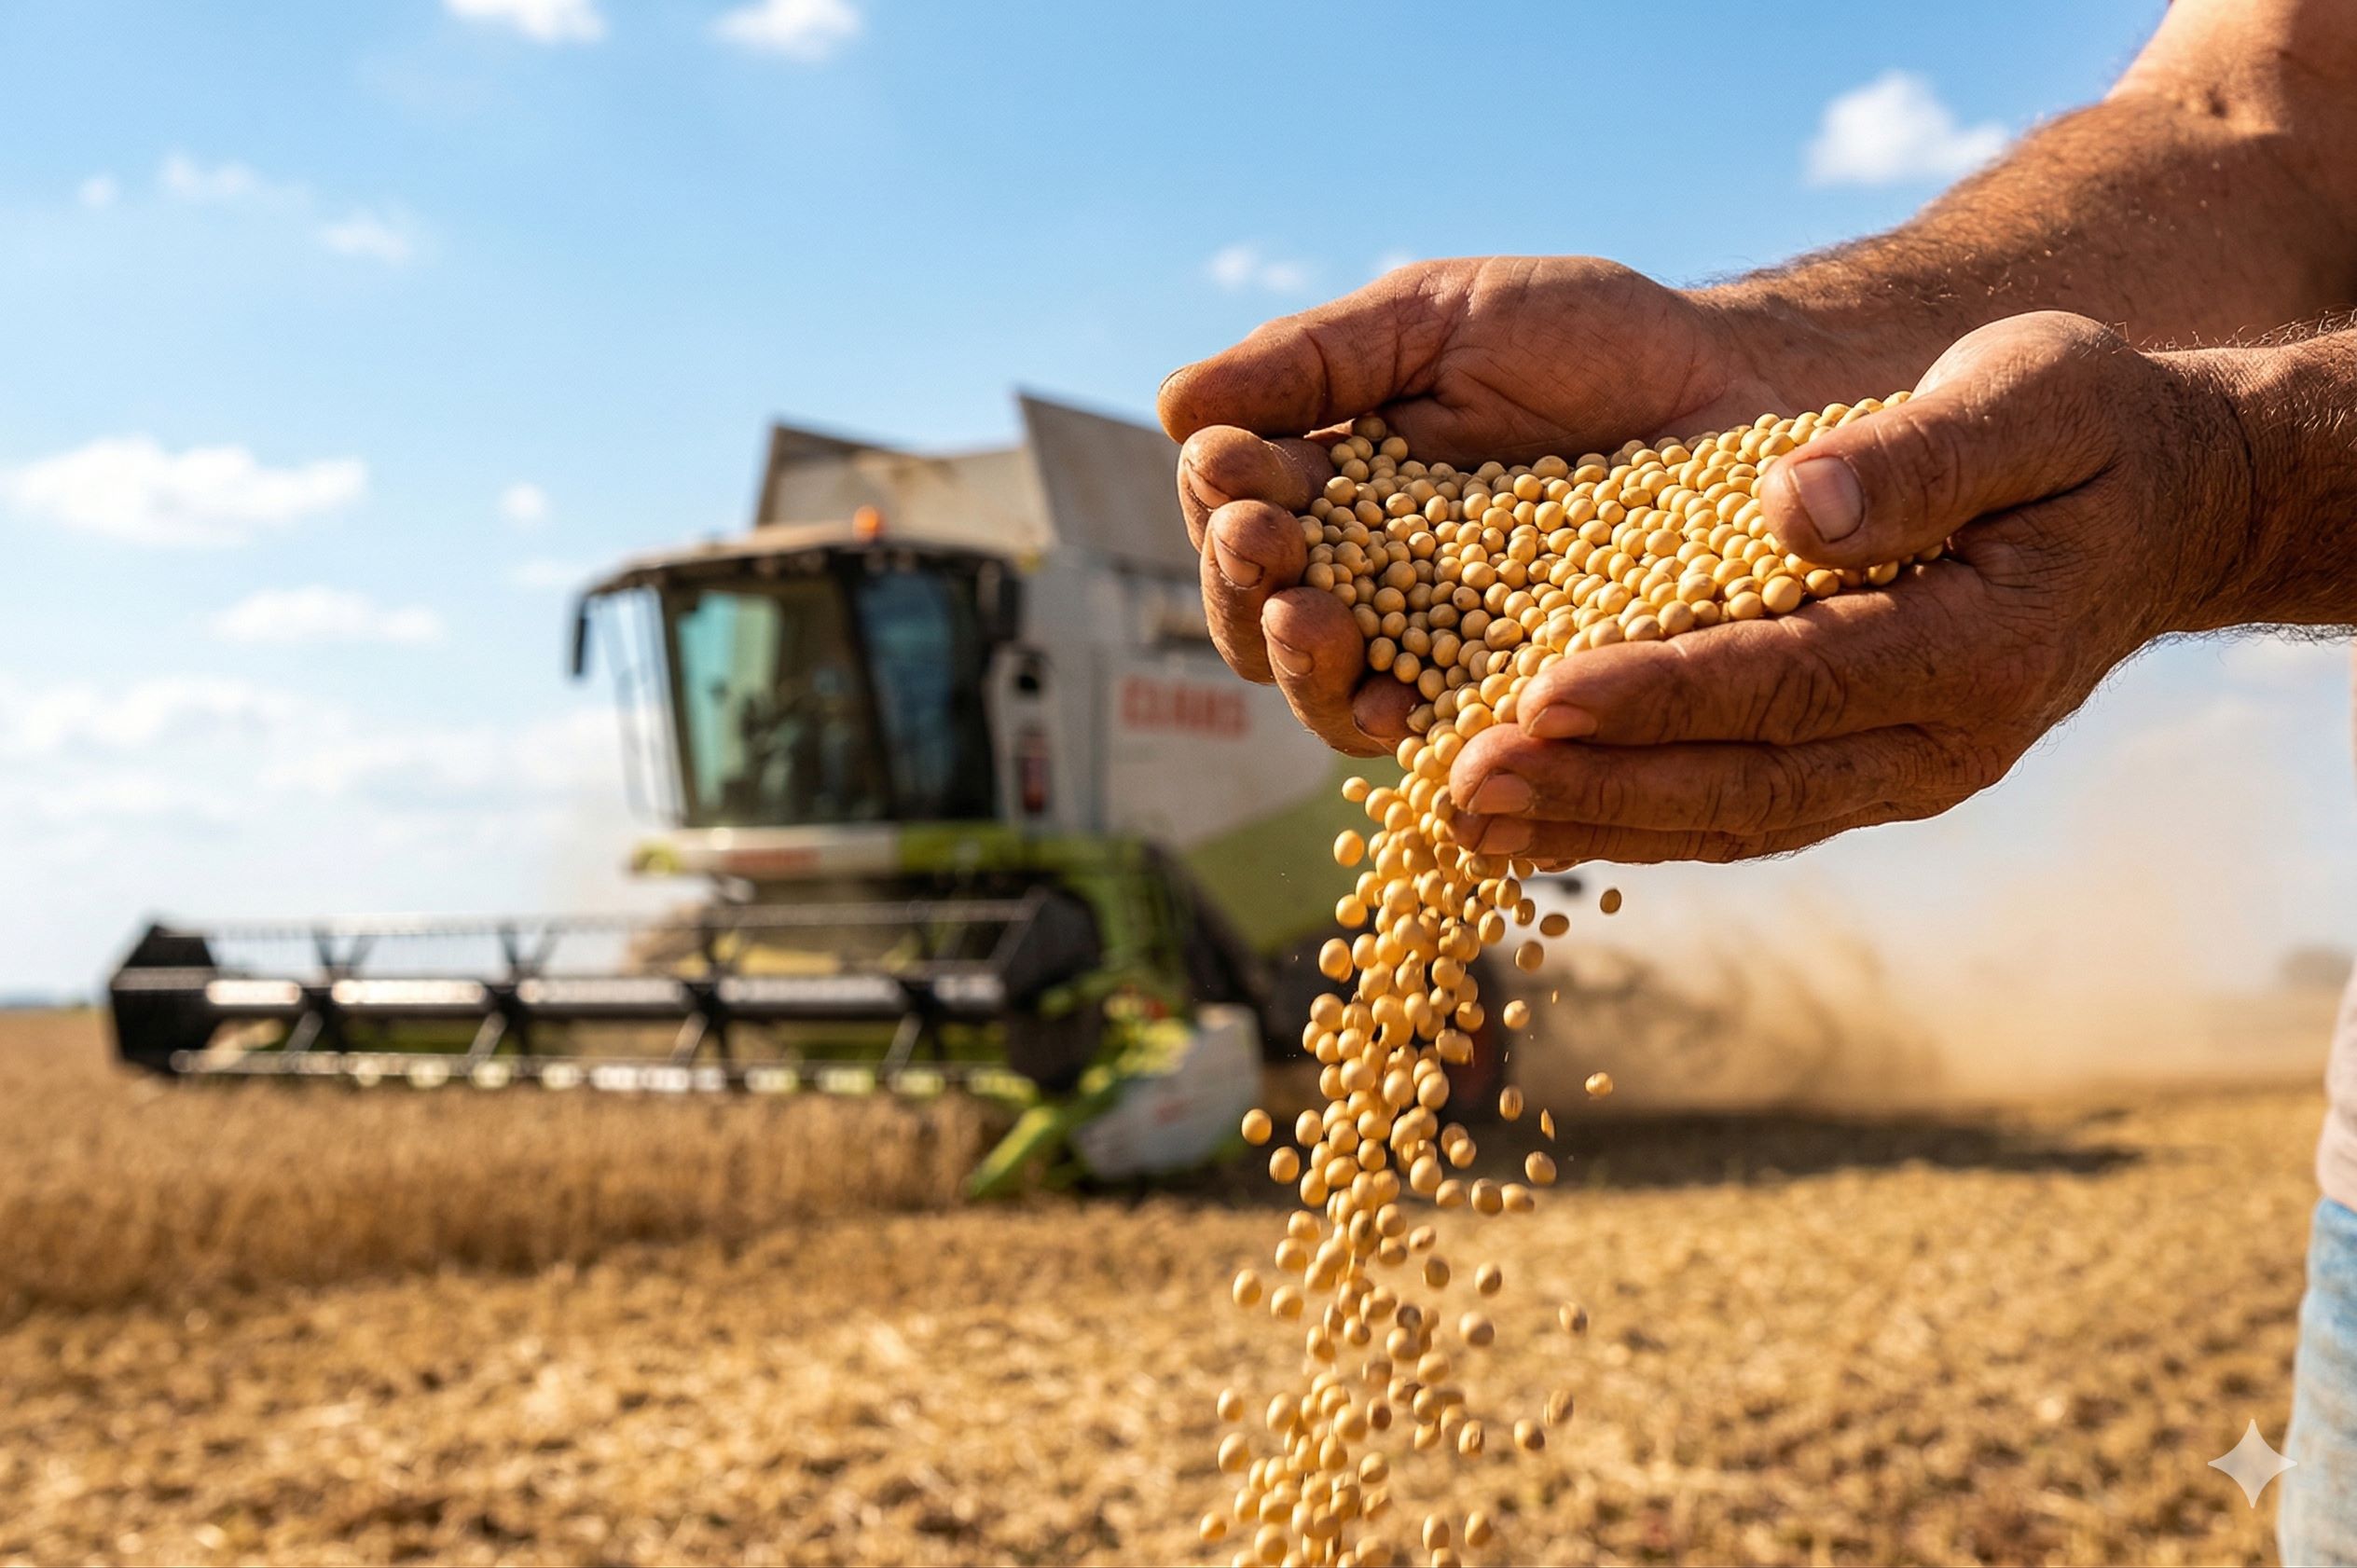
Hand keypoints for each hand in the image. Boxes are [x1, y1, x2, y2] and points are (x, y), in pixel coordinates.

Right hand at [1159, 257, 1838, 755]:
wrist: (1737, 383)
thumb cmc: (1582, 338)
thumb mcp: (1434, 318)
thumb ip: (1313, 358)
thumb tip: (1176, 407)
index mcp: (1331, 496)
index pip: (1236, 523)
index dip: (1221, 506)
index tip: (1235, 470)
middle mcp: (1370, 589)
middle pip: (1261, 626)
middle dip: (1244, 589)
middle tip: (1263, 546)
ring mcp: (1443, 658)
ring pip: (1334, 698)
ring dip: (1304, 666)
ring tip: (1311, 620)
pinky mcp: (1522, 705)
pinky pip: (1450, 743)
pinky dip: (1411, 732)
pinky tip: (1399, 708)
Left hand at [1443, 310, 2253, 863]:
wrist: (2169, 502)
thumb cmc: (2093, 425)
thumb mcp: (2033, 392)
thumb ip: (1918, 454)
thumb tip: (1786, 505)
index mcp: (1981, 649)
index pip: (1792, 683)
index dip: (1659, 694)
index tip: (1535, 696)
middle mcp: (1941, 742)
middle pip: (1744, 783)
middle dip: (1594, 787)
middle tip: (1458, 787)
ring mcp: (1906, 772)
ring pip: (1732, 818)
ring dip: (1593, 821)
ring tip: (1460, 816)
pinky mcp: (1869, 773)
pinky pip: (1741, 810)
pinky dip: (1635, 818)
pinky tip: (1534, 816)